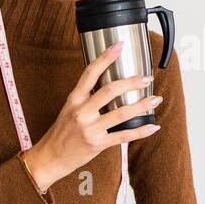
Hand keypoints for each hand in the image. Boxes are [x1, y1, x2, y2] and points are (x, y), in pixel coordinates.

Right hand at [21, 41, 161, 193]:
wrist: (49, 158)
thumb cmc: (61, 134)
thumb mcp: (68, 110)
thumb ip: (86, 98)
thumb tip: (109, 87)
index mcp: (74, 100)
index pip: (90, 73)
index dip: (105, 57)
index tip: (118, 45)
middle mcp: (81, 112)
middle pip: (110, 90)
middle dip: (131, 82)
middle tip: (146, 78)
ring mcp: (89, 129)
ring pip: (121, 113)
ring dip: (141, 105)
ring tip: (154, 99)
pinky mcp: (97, 144)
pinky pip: (123, 136)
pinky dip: (140, 131)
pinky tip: (152, 126)